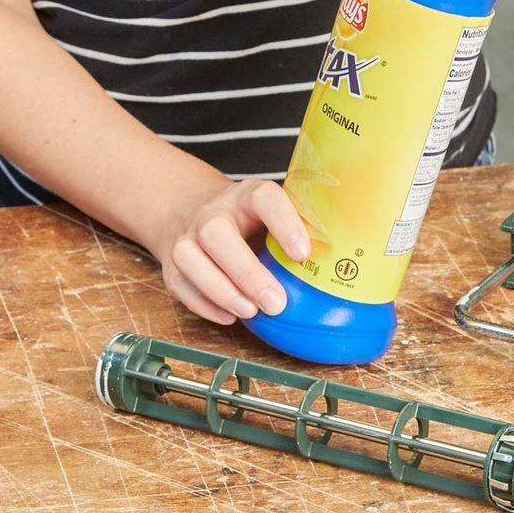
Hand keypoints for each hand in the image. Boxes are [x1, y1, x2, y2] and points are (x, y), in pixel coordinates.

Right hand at [151, 178, 309, 324]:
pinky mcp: (173, 266)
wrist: (192, 212)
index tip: (303, 253)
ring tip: (251, 311)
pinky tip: (230, 316)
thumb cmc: (248, 221)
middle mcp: (214, 213)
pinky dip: (205, 305)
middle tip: (276, 302)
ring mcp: (188, 237)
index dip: (284, 223)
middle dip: (247, 273)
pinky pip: (181, 285)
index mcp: (248, 195)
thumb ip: (300, 230)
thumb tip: (340, 264)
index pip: (264, 198)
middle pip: (218, 234)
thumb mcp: (274, 215)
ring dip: (222, 290)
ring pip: (191, 259)